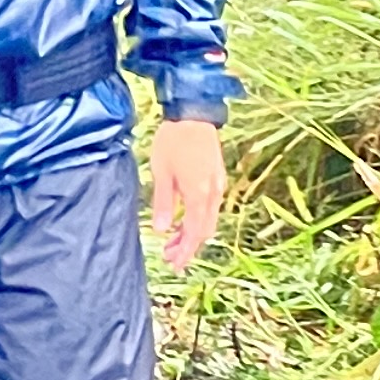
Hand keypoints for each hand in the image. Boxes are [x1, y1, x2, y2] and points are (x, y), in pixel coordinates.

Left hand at [150, 115, 225, 270]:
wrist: (194, 115)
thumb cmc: (174, 141)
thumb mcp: (162, 173)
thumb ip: (164, 203)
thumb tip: (163, 231)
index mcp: (199, 194)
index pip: (195, 233)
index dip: (185, 251)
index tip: (174, 264)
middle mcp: (213, 193)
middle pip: (204, 230)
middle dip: (188, 246)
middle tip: (170, 257)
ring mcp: (217, 185)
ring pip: (208, 219)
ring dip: (193, 233)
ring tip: (173, 241)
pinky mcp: (216, 177)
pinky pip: (210, 207)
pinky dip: (198, 219)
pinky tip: (185, 219)